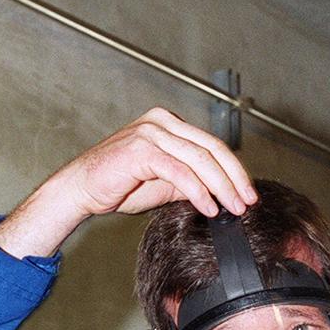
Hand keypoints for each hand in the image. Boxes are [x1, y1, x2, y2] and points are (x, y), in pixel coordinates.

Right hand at [63, 107, 256, 219]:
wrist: (81, 190)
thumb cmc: (118, 186)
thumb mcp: (164, 183)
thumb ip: (191, 180)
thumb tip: (220, 193)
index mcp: (169, 124)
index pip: (212, 145)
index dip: (234, 170)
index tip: (247, 193)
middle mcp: (162, 121)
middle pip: (212, 149)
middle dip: (235, 178)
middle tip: (248, 202)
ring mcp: (151, 132)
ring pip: (200, 160)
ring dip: (222, 187)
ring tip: (233, 208)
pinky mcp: (142, 149)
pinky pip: (180, 171)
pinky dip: (199, 191)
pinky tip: (209, 207)